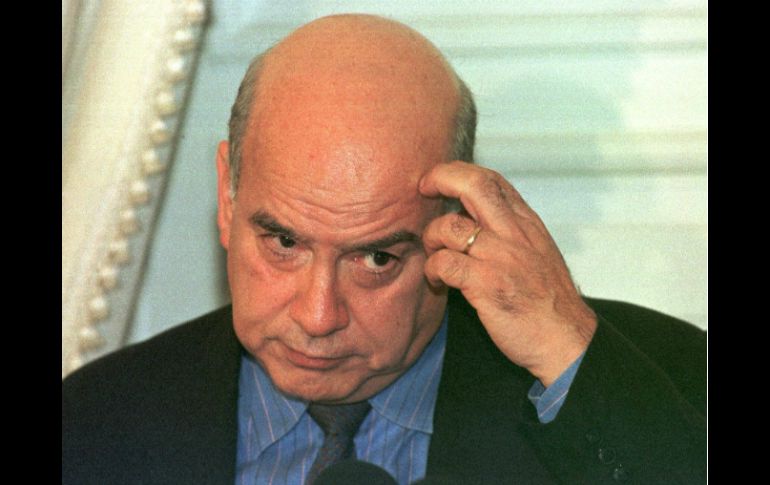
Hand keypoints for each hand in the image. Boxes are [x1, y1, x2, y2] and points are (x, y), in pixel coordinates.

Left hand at [420, 161, 596, 385]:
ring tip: (432, 254)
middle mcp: (515, 233)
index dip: (459, 172)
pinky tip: (438, 281)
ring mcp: (501, 258)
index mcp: (527, 223)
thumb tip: (473, 216)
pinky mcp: (487, 285)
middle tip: (422, 190)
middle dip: (440, 178)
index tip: (439, 180)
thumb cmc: (548, 302)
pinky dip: (432, 269)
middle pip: (473, 184)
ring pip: (449, 226)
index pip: (492, 179)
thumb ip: (511, 231)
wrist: (568, 340)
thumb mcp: (538, 252)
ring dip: (430, 237)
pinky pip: (444, 263)